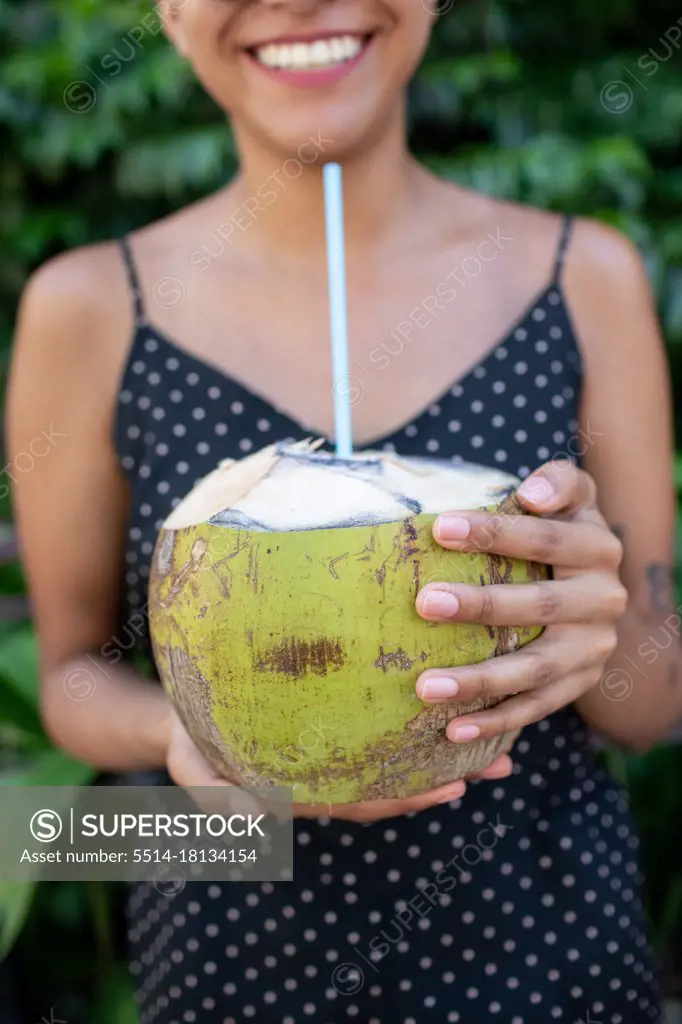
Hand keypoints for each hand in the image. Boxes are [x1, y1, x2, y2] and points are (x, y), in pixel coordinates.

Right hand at [166, 709, 512, 822]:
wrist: (179, 710)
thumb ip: (221, 797)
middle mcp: (334, 770)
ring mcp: (337, 740)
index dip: (409, 797)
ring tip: (501, 722)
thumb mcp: (194, 770)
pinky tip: (449, 670)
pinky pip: (378, 708)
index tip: (452, 786)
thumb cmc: (186, 740)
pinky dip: (415, 702)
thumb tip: (253, 819)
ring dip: (449, 737)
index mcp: (310, 792)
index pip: (368, 800)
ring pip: (399, 743)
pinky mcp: (335, 708)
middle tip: (501, 761)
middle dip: (451, 770)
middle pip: (400, 774)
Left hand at [414, 460, 626, 746]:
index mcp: (597, 548)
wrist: (593, 587)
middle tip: (424, 602)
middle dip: (480, 606)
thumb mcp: (570, 496)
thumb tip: (533, 493)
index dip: (494, 532)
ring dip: (480, 679)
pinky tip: (452, 730)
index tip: (439, 528)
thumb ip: (559, 481)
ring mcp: (593, 648)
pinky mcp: (579, 684)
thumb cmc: (559, 530)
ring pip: (536, 669)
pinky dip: (496, 721)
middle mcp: (604, 599)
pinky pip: (536, 707)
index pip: (546, 538)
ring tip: (426, 685)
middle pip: (539, 605)